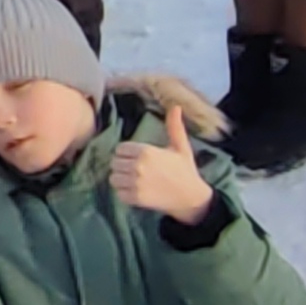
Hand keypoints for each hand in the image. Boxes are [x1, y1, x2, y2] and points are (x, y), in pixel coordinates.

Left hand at [113, 108, 216, 225]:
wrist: (192, 197)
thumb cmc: (185, 170)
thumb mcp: (180, 147)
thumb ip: (174, 127)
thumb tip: (175, 106)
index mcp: (146, 151)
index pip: (120, 149)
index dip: (127, 153)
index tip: (136, 158)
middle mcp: (138, 166)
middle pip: (114, 163)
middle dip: (123, 165)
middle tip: (135, 170)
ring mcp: (136, 183)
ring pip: (113, 178)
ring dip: (121, 179)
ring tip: (133, 180)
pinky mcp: (136, 198)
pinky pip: (119, 193)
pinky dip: (124, 193)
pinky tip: (135, 191)